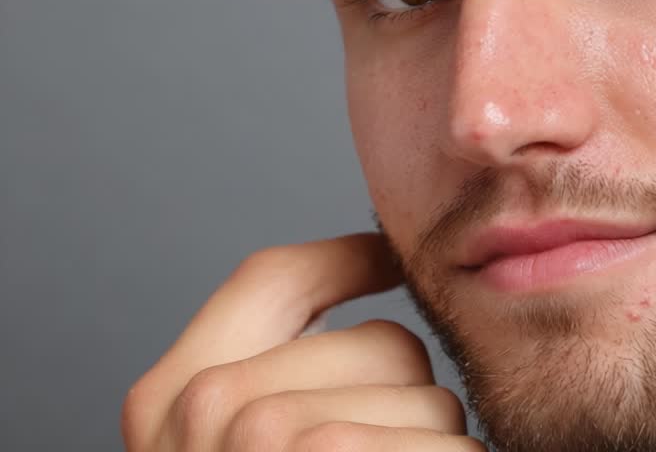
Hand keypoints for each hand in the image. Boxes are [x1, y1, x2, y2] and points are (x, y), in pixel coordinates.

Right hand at [122, 233, 484, 450]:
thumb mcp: (216, 445)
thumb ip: (271, 378)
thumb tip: (376, 260)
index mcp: (168, 398)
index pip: (275, 278)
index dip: (350, 258)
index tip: (393, 254)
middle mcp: (209, 411)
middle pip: (389, 343)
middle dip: (409, 400)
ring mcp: (273, 442)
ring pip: (435, 401)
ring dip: (436, 451)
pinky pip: (456, 447)